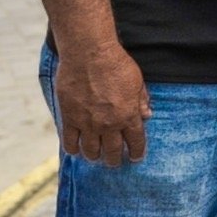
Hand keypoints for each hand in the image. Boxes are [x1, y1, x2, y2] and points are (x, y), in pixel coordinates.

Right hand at [55, 42, 150, 165]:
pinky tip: (77, 150)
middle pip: (113, 151)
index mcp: (129, 116)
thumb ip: (141, 101)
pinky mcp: (69, 118)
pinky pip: (70, 142)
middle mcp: (109, 124)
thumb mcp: (137, 82)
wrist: (89, 55)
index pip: (136, 142)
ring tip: (96, 157)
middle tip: (115, 162)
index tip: (135, 158)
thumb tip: (147, 115)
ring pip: (91, 151)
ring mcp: (88, 123)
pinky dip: (74, 149)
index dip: (136, 153)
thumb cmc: (116, 64)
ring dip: (95, 157)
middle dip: (115, 160)